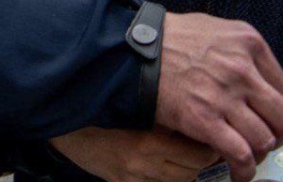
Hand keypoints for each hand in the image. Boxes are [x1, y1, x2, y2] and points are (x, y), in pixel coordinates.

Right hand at [50, 126, 216, 181]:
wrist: (67, 126)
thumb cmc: (102, 110)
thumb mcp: (136, 107)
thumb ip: (164, 116)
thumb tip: (196, 120)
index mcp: (149, 140)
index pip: (198, 153)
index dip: (211, 147)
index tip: (214, 138)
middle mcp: (145, 163)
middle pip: (193, 171)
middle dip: (204, 161)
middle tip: (207, 147)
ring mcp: (135, 178)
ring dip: (189, 172)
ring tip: (188, 157)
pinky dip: (170, 179)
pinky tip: (169, 168)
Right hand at [155, 13, 282, 181]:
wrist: (135, 51)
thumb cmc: (170, 38)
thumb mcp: (214, 29)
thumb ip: (239, 49)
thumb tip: (256, 74)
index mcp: (248, 43)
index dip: (274, 105)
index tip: (266, 113)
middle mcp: (243, 69)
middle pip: (281, 116)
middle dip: (277, 133)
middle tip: (266, 138)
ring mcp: (225, 96)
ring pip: (264, 138)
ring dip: (260, 152)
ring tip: (250, 155)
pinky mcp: (206, 121)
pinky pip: (241, 154)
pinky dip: (245, 169)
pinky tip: (240, 172)